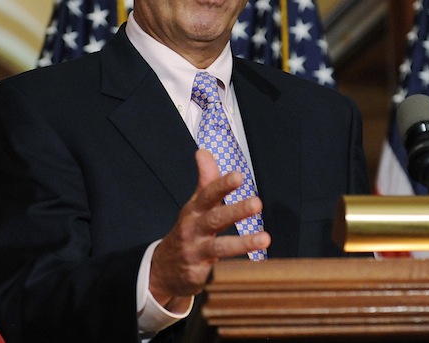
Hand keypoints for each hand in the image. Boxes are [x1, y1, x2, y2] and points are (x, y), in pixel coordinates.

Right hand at [149, 149, 270, 309]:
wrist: (163, 269)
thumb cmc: (188, 231)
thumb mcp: (194, 206)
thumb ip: (205, 180)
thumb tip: (204, 151)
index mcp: (194, 211)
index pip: (208, 194)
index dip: (222, 185)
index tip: (239, 176)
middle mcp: (194, 230)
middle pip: (215, 219)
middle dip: (236, 211)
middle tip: (257, 203)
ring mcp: (195, 253)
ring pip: (220, 248)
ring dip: (243, 243)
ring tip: (265, 239)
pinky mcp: (199, 276)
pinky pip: (218, 273)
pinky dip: (235, 271)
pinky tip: (255, 269)